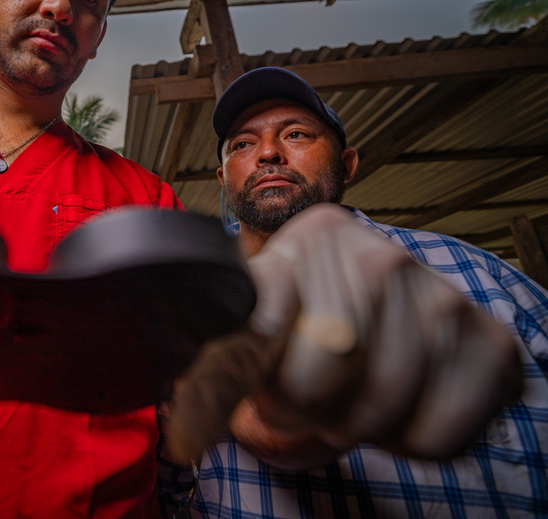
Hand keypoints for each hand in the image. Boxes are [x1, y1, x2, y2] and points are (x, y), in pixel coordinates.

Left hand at [166, 204, 521, 465]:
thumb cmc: (303, 324)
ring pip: (379, 412)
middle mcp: (382, 254)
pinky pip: (437, 436)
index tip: (264, 389)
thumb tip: (186, 425)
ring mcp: (443, 295)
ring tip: (348, 398)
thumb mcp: (253, 321)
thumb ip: (218, 348)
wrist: (377, 323)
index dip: (261, 377)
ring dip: (354, 427)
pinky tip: (398, 407)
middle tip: (304, 399)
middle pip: (321, 377)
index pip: (266, 326)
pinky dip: (408, 443)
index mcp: (314, 235)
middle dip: (301, 409)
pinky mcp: (491, 344)